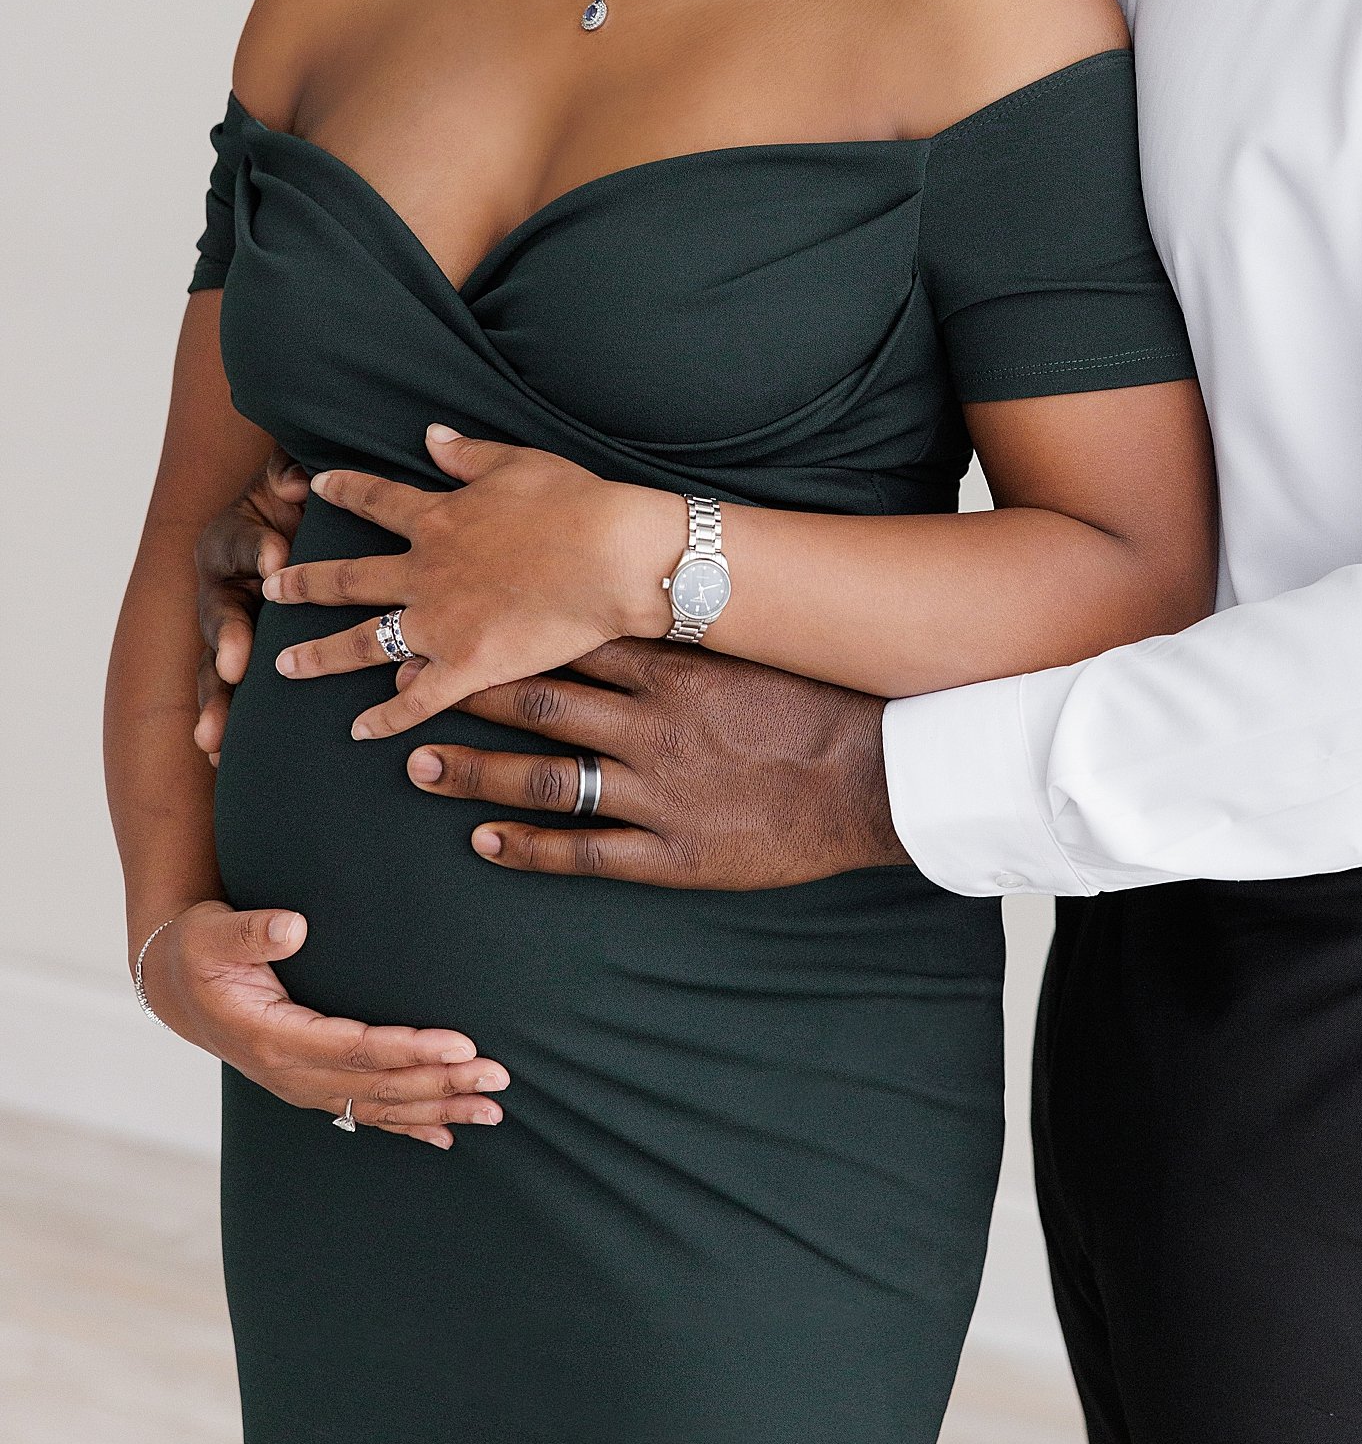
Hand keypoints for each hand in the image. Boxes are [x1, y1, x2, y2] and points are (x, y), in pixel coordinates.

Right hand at [138, 899, 509, 1150]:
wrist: (174, 986)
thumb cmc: (198, 951)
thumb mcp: (212, 933)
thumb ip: (252, 932)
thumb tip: (293, 927)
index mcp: (273, 1038)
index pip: (356, 1050)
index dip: (409, 1050)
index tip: (461, 1045)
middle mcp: (291, 1073)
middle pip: (379, 1086)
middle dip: (442, 1085)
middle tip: (498, 1079)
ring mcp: (301, 1086)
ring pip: (379, 1107)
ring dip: (437, 1110)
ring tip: (492, 1112)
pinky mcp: (309, 1086)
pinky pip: (364, 1114)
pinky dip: (406, 1126)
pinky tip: (445, 1137)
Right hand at [194, 454, 309, 763]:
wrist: (289, 529)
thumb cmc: (292, 503)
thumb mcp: (289, 477)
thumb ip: (288, 472)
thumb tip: (297, 484)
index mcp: (232, 541)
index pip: (244, 544)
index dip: (259, 550)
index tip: (279, 559)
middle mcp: (222, 589)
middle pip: (219, 616)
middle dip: (227, 643)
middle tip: (232, 667)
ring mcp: (228, 631)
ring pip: (215, 668)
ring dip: (216, 701)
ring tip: (213, 740)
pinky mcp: (241, 661)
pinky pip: (229, 695)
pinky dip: (227, 725)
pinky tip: (222, 764)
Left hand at [260, 427, 682, 745]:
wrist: (613, 558)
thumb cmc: (576, 503)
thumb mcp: (519, 462)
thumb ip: (467, 454)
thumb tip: (429, 436)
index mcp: (438, 518)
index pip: (376, 500)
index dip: (343, 491)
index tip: (314, 487)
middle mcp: (426, 571)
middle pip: (349, 578)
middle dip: (305, 583)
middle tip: (271, 589)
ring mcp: (441, 622)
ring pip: (364, 642)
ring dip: (320, 654)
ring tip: (284, 664)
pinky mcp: (466, 666)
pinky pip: (414, 699)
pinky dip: (384, 717)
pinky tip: (358, 730)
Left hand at [400, 639, 910, 890]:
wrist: (877, 779)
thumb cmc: (821, 705)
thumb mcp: (756, 646)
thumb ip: (690, 628)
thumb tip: (641, 589)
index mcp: (672, 669)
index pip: (566, 641)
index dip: (501, 632)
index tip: (451, 622)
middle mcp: (652, 727)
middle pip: (539, 703)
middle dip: (466, 695)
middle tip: (403, 690)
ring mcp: (656, 793)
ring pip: (545, 780)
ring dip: (476, 773)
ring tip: (421, 767)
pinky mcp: (670, 854)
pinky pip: (583, 854)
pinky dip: (528, 851)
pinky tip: (485, 845)